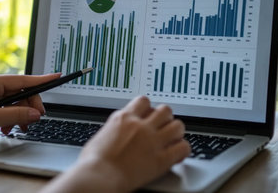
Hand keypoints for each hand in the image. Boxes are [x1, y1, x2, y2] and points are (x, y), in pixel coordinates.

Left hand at [0, 72, 60, 147]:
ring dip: (17, 114)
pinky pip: (1, 105)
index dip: (42, 80)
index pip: (23, 80)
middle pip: (18, 92)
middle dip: (28, 106)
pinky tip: (5, 128)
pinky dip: (7, 116)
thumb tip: (34, 113)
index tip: (56, 76)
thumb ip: (17, 115)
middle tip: (34, 121)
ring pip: (10, 100)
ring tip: (17, 128)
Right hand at [41, 96, 190, 192]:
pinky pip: (183, 148)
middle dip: (165, 118)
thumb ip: (115, 130)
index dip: (148, 108)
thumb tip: (116, 133)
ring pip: (178, 126)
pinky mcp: (161, 160)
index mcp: (123, 118)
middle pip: (165, 110)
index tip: (148, 115)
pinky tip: (177, 155)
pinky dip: (182, 150)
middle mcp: (140, 126)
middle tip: (162, 127)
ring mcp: (152, 141)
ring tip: (172, 139)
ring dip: (176, 132)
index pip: (144, 101)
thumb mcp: (101, 136)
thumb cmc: (93, 162)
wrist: (98, 177)